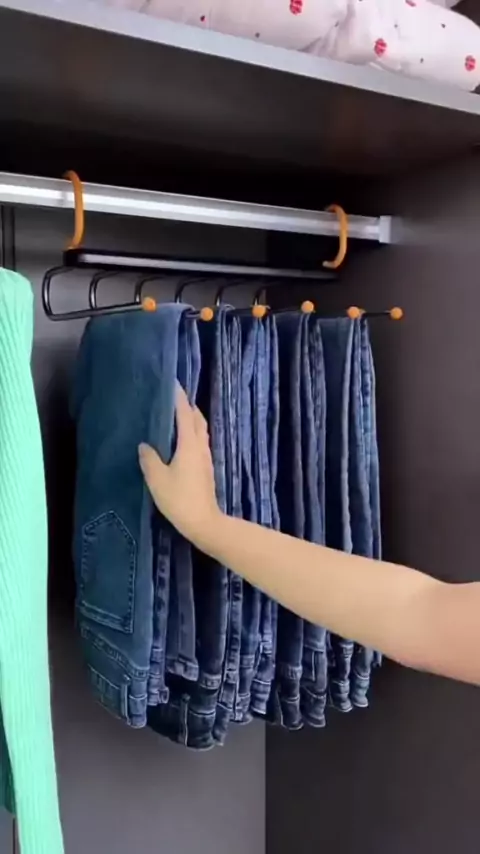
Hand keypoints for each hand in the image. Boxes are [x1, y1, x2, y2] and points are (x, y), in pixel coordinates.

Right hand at [139, 384, 220, 547]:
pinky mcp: (205, 467)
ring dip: (191, 419)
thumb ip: (150, 459)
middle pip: (197, 419)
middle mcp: (200, 446)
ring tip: (176, 415)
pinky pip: (199, 441)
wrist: (203, 522)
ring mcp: (205, 457)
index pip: (184, 413)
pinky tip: (181, 439)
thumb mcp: (157, 479)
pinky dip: (192, 432)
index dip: (178, 398)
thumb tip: (144, 446)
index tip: (172, 383)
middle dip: (187, 406)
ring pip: (200, 430)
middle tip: (172, 398)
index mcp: (189, 444)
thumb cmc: (179, 499)